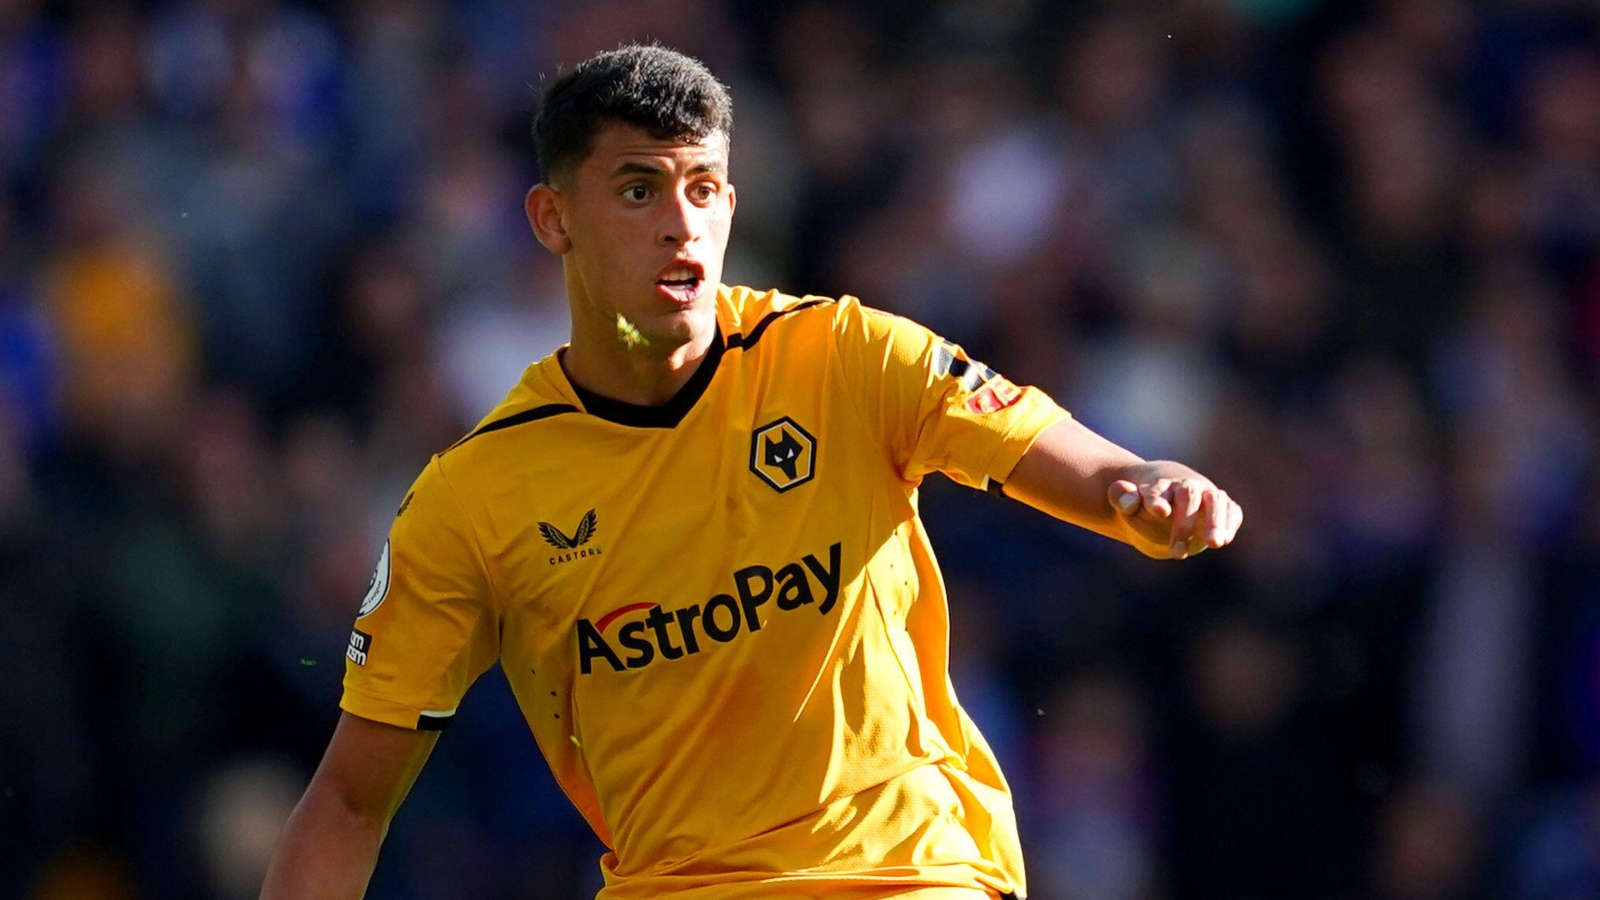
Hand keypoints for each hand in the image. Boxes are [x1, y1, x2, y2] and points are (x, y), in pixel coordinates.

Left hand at [1107, 463, 1242, 558]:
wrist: (1164, 502)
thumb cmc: (1142, 505)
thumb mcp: (1125, 503)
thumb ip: (1122, 498)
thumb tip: (1129, 500)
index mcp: (1158, 484)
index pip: (1156, 491)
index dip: (1157, 500)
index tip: (1159, 512)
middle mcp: (1185, 485)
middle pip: (1188, 494)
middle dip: (1185, 522)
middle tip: (1177, 552)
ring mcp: (1206, 494)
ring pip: (1215, 501)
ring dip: (1216, 522)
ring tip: (1215, 544)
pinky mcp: (1222, 507)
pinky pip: (1232, 510)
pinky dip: (1230, 522)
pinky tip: (1225, 539)